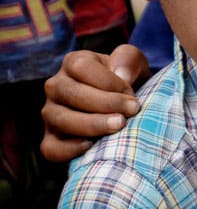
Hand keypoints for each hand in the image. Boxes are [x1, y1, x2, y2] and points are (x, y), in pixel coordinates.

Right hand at [41, 44, 146, 161]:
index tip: (132, 94)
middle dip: (105, 103)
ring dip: (91, 124)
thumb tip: (120, 75)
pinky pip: (51, 148)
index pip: (82, 68)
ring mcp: (50, 113)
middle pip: (70, 93)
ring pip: (60, 119)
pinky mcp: (51, 139)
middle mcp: (56, 86)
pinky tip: (92, 146)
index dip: (109, 81)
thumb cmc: (129, 81)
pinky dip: (69, 149)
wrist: (128, 106)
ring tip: (119, 125)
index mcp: (73, 63)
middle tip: (132, 110)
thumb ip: (128, 59)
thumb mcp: (134, 63)